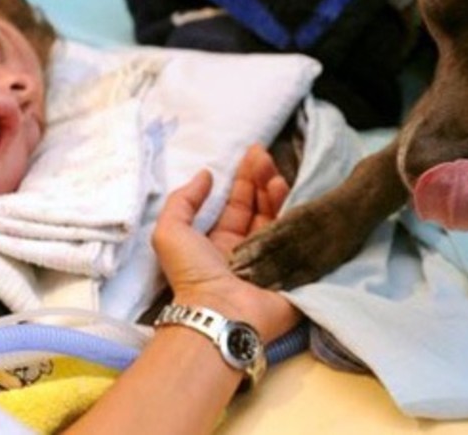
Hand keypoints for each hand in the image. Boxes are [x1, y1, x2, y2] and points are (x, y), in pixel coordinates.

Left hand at [152, 145, 299, 340]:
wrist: (221, 312)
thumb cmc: (193, 274)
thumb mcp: (170, 232)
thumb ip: (182, 200)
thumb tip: (205, 174)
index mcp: (221, 244)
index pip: (238, 205)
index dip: (244, 180)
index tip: (252, 155)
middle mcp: (249, 250)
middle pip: (261, 208)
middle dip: (262, 179)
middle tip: (265, 156)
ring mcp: (273, 260)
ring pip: (280, 218)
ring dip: (278, 192)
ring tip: (275, 172)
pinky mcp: (293, 270)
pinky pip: (297, 236)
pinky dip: (295, 213)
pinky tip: (291, 193)